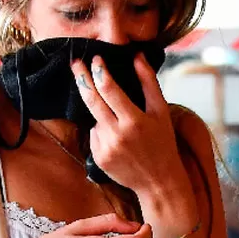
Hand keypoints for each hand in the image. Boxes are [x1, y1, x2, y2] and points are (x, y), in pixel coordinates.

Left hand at [71, 54, 189, 198]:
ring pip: (94, 119)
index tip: (95, 59)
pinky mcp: (98, 158)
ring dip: (102, 115)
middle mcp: (117, 134)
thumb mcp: (161, 112)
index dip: (100, 71)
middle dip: (82, 78)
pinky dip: (102, 132)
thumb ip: (149, 82)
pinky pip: (94, 135)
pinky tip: (118, 141)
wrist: (159, 182)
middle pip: (91, 100)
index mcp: (134, 120)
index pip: (109, 89)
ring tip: (122, 126)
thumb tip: (137, 56)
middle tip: (75, 63)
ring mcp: (105, 147)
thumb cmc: (163, 143)